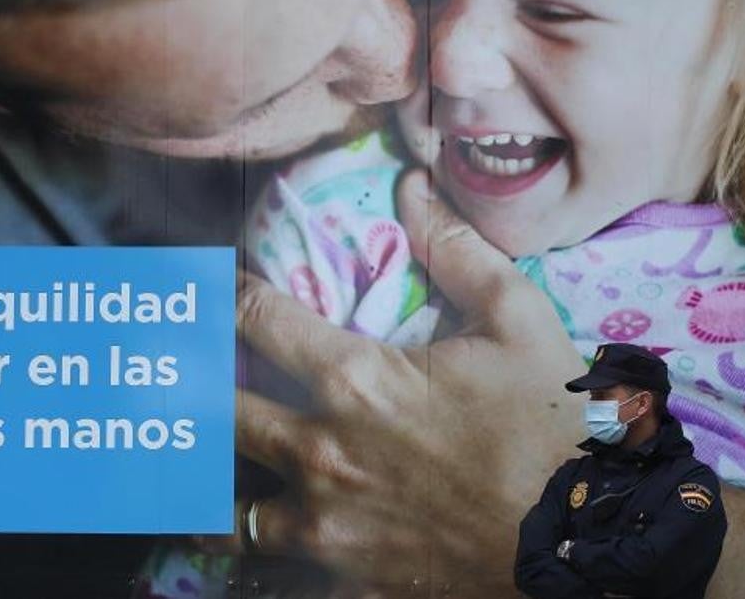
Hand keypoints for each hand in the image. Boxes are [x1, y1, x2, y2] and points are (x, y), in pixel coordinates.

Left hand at [224, 169, 591, 593]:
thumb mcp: (520, 321)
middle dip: (186, 384)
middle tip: (161, 369)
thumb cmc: (552, 428)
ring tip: (190, 460)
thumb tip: (411, 185)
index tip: (207, 282)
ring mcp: (325, 521)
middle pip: (219, 410)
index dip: (222, 291)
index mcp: (356, 378)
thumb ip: (457, 250)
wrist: (584, 544)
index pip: (257, 317)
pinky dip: (257, 544)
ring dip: (211, 476)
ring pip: (228, 501)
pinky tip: (249, 530)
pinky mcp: (343, 575)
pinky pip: (272, 561)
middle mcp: (321, 449)